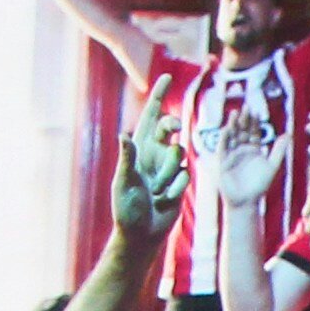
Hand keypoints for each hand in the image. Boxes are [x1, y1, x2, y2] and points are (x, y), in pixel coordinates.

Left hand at [113, 98, 189, 246]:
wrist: (142, 233)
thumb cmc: (127, 208)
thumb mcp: (124, 182)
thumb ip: (128, 158)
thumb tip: (124, 135)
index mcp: (138, 148)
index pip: (149, 116)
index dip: (157, 96)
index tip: (165, 77)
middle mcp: (153, 153)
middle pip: (169, 128)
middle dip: (172, 127)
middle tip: (174, 130)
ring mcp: (168, 167)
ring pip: (180, 154)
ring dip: (169, 173)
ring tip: (157, 191)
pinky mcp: (179, 181)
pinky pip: (185, 176)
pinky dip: (175, 188)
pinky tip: (165, 200)